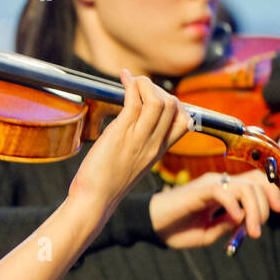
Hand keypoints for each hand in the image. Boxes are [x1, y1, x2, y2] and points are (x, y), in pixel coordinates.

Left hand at [69, 70, 191, 212]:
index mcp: (159, 151)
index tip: (156, 98)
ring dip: (145, 84)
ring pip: (158, 100)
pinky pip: (134, 100)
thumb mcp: (133, 164)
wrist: (95, 200)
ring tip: (132, 81)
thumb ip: (139, 145)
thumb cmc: (106, 183)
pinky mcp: (122, 133)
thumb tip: (132, 125)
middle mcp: (154, 143)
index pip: (184, 121)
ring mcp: (139, 138)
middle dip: (159, 89)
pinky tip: (123, 79)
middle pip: (174, 105)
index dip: (175, 104)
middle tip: (140, 88)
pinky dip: (131, 84)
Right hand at [148, 169, 279, 247]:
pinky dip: (235, 206)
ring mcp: (210, 184)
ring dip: (255, 211)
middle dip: (266, 207)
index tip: (279, 210)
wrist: (151, 226)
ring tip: (250, 231)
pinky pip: (225, 192)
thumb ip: (229, 224)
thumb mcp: (210, 231)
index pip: (256, 181)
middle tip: (256, 232)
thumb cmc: (176, 229)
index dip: (272, 192)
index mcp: (224, 190)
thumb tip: (248, 220)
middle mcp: (219, 182)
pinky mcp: (199, 190)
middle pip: (256, 183)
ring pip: (246, 188)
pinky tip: (235, 220)